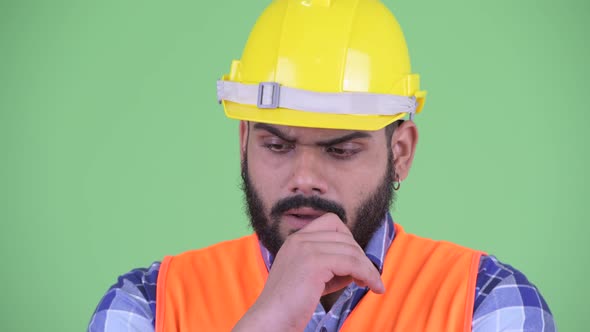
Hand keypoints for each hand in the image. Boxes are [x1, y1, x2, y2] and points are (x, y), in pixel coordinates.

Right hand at [233, 213, 384, 331]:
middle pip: (345, 235)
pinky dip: (368, 274)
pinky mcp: (314, 263)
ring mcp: (306, 248)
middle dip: (361, 256)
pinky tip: (372, 287)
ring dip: (368, 268)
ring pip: (351, 250)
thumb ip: (330, 265)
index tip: (355, 261)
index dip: (349, 239)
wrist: (271, 320)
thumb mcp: (311, 276)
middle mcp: (300, 239)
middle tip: (367, 277)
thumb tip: (359, 264)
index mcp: (296, 239)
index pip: (331, 222)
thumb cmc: (291, 305)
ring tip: (373, 284)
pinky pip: (352, 263)